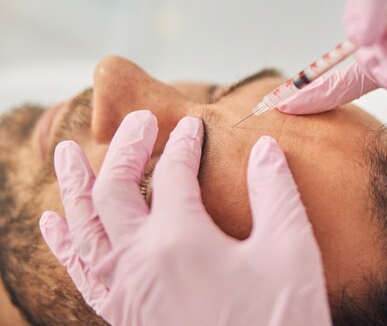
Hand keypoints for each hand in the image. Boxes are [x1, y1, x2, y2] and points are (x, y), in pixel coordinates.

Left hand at [39, 110, 331, 325]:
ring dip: (73, 186)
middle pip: (114, 190)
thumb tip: (263, 148)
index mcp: (180, 240)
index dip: (184, 142)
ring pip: (83, 228)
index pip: (174, 173)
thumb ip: (275, 191)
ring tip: (67, 153)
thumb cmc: (279, 321)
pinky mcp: (123, 315)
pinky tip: (55, 224)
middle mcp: (140, 261)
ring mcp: (125, 291)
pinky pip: (81, 274)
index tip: (194, 125)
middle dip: (126, 149)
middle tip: (139, 121)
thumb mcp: (291, 250)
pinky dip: (64, 244)